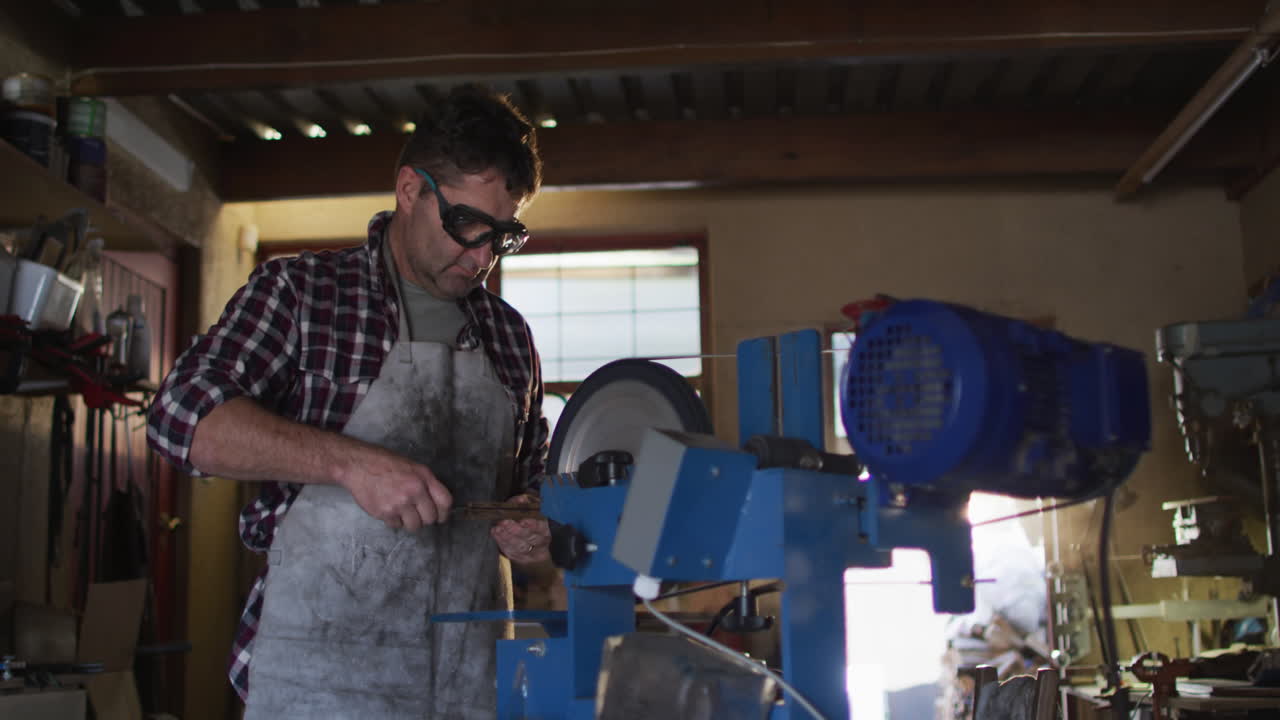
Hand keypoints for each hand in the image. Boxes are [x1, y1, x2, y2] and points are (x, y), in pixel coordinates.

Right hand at [338, 443, 452, 530]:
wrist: (358, 466)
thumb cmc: (385, 463)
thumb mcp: (413, 467)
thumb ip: (426, 483)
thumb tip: (436, 502)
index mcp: (424, 478)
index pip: (445, 502)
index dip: (444, 513)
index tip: (440, 517)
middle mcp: (414, 491)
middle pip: (430, 518)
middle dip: (425, 519)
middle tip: (416, 514)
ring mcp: (399, 504)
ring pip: (414, 526)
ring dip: (409, 522)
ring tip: (402, 512)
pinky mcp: (385, 513)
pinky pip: (396, 526)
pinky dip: (394, 521)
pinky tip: (388, 508)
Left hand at [491, 494, 549, 563]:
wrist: (534, 544)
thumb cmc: (533, 520)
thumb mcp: (533, 509)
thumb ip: (527, 503)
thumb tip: (521, 499)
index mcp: (545, 529)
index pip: (541, 528)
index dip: (532, 524)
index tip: (523, 520)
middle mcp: (539, 542)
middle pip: (529, 537)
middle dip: (515, 530)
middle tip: (505, 522)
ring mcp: (529, 551)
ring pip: (518, 545)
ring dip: (506, 536)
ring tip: (498, 528)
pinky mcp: (518, 557)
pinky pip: (509, 550)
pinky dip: (501, 541)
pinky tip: (496, 532)